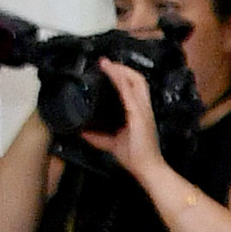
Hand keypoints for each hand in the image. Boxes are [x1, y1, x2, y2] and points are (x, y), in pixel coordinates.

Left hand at [77, 53, 168, 178]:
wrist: (147, 168)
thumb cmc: (136, 157)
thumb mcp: (112, 143)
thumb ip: (98, 137)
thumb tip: (83, 132)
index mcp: (139, 112)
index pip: (134, 87)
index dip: (123, 75)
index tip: (108, 68)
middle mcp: (143, 108)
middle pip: (137, 79)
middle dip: (122, 69)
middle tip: (105, 62)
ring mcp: (143, 110)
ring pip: (136, 82)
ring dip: (121, 71)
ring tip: (107, 64)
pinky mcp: (139, 115)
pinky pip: (130, 94)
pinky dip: (121, 82)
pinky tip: (113, 75)